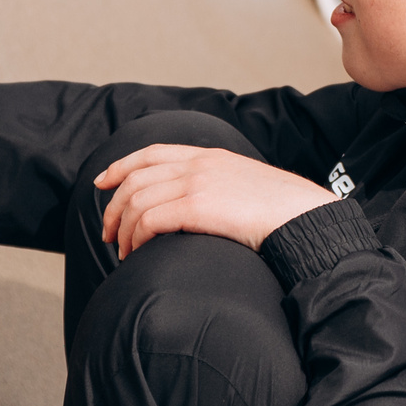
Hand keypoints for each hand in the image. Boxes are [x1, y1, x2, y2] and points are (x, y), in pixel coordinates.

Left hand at [95, 145, 341, 255]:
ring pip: (137, 201)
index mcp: (209, 155)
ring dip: (123, 229)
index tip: (101, 183)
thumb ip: (219, 186)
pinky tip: (137, 253)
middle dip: (113, 206)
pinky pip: (150, 220)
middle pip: (135, 178)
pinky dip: (136, 238)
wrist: (303, 217)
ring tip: (123, 252)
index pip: (151, 153)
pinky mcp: (198, 207)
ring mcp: (197, 183)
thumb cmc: (281, 212)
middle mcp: (198, 164)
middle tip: (108, 233)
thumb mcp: (245, 185)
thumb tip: (199, 208)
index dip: (120, 166)